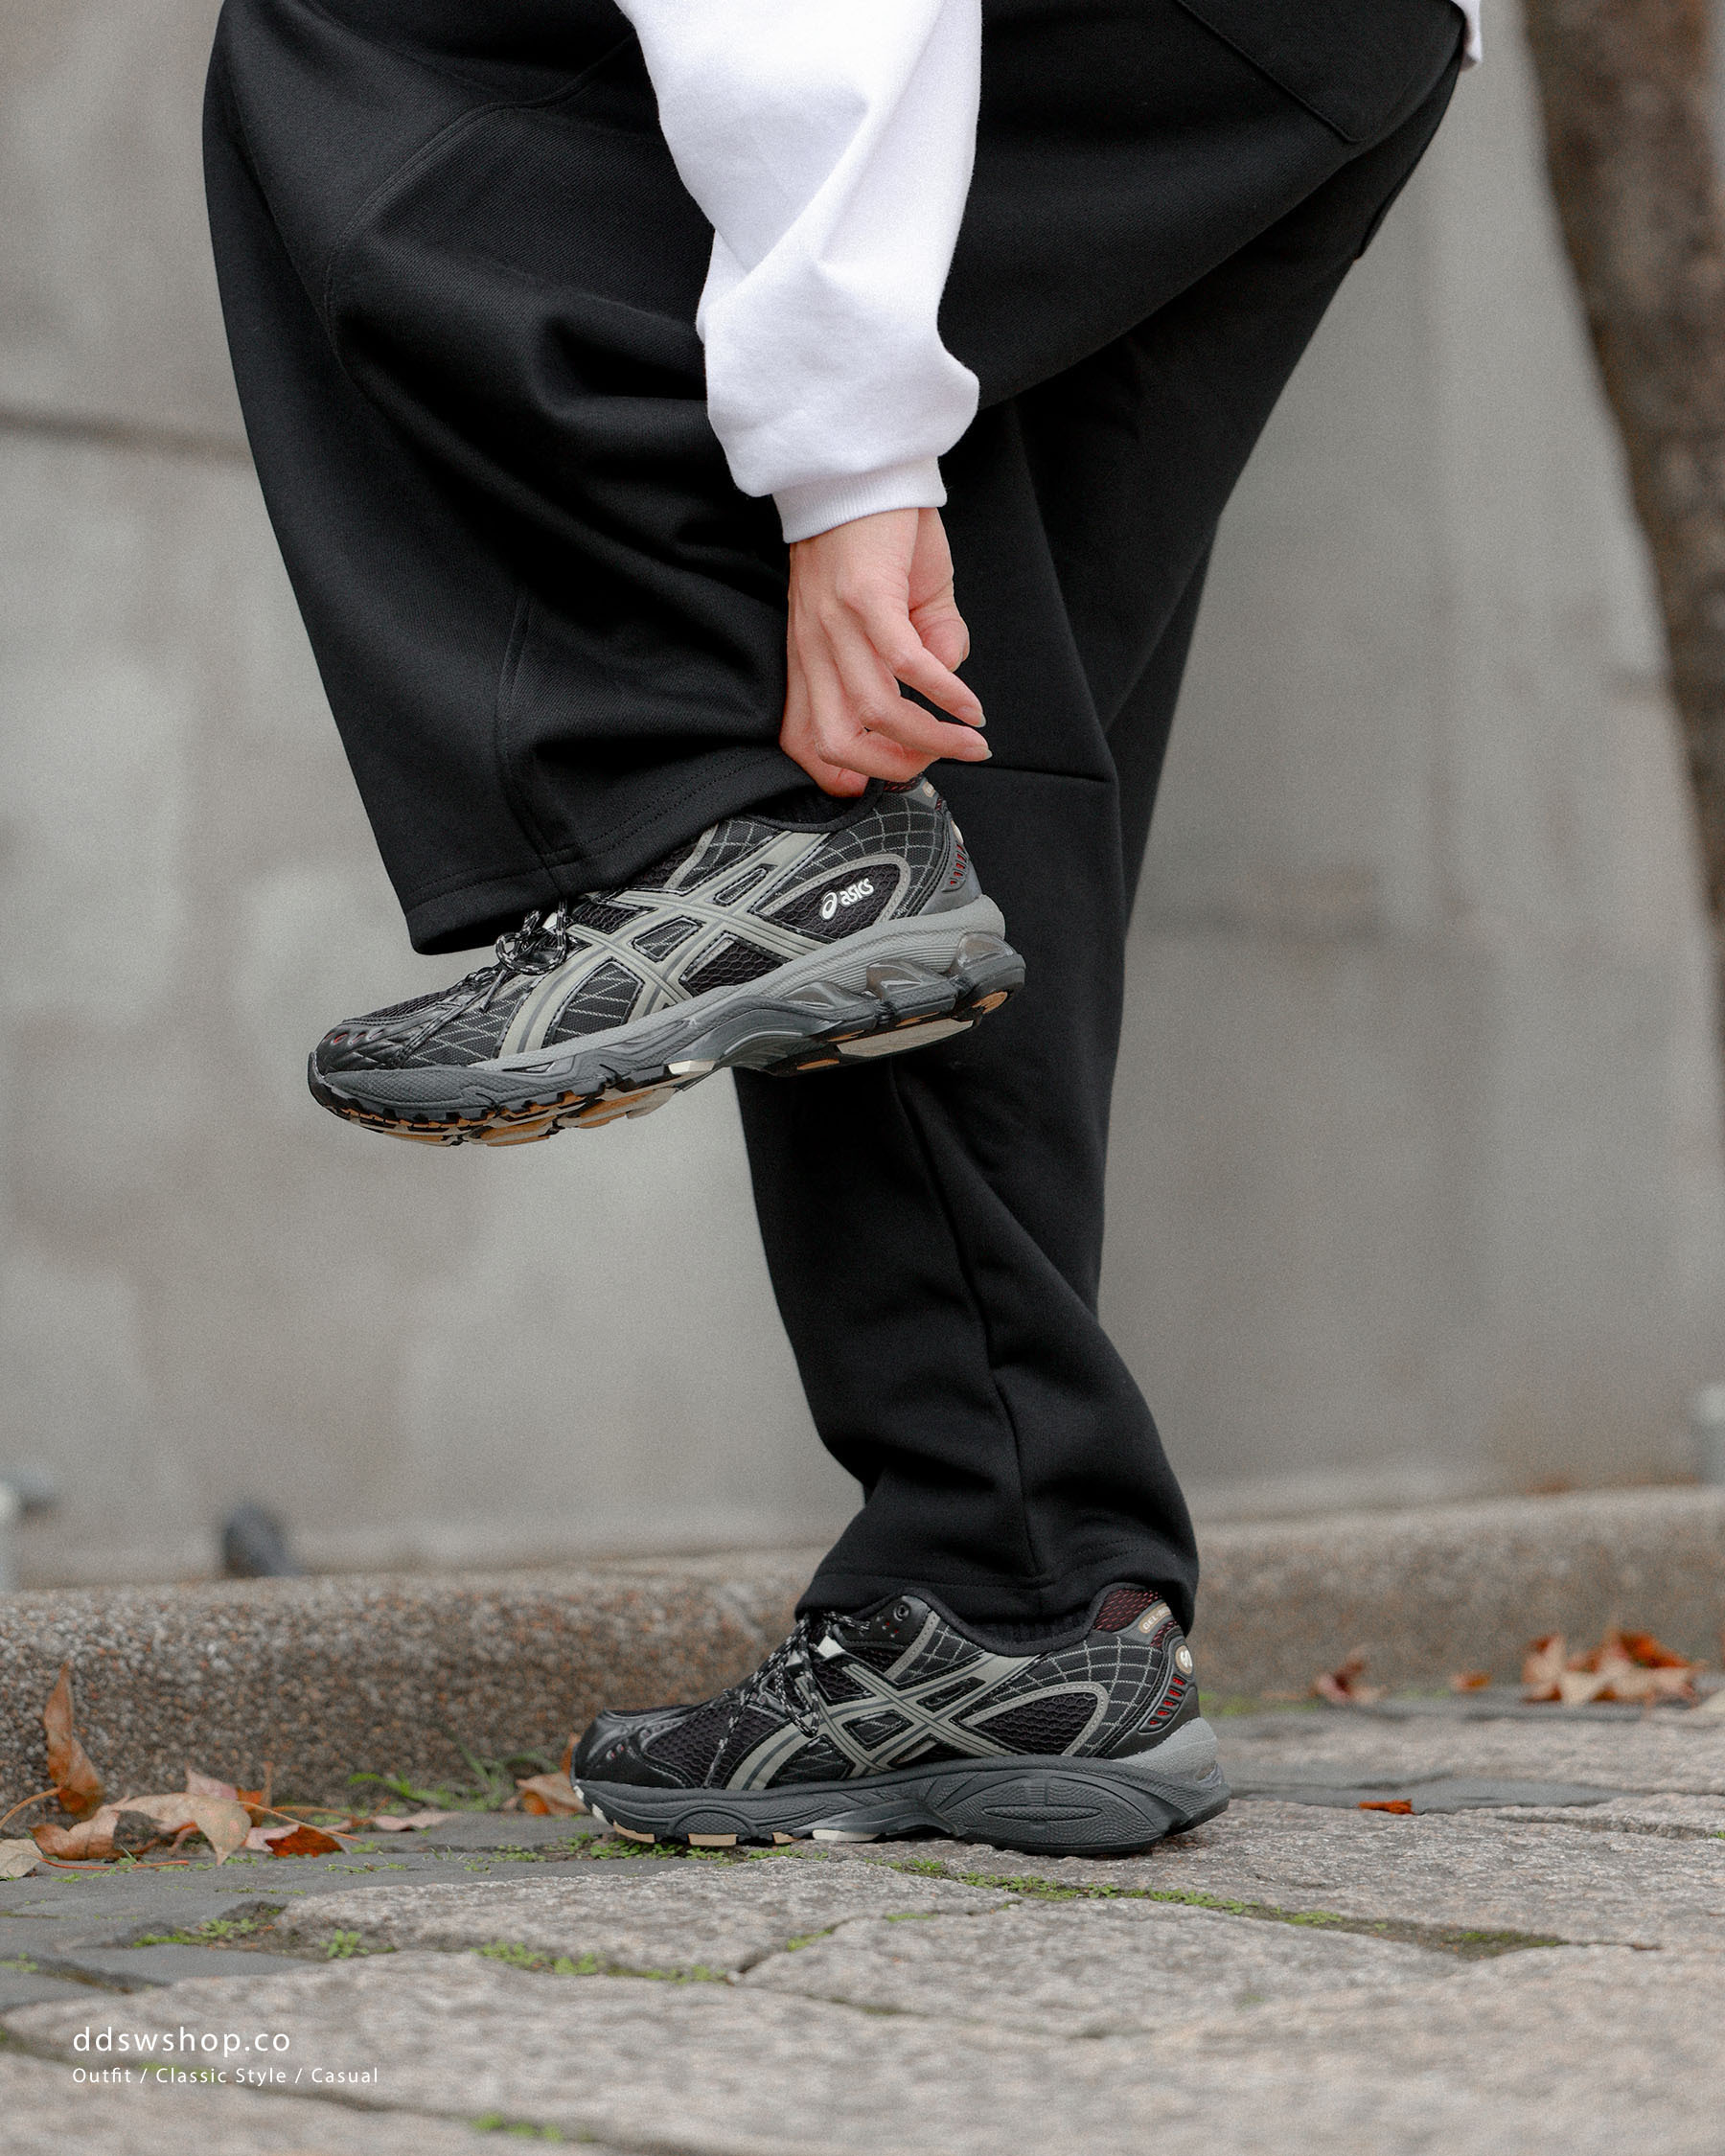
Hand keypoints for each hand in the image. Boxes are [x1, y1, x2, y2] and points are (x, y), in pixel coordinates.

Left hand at [781, 506, 988, 796]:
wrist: (863, 463)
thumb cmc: (875, 531)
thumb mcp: (893, 602)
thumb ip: (926, 649)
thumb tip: (949, 690)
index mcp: (810, 654)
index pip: (804, 738)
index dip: (838, 777)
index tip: (883, 784)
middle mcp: (815, 646)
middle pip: (839, 741)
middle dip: (895, 768)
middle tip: (939, 761)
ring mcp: (837, 623)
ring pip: (877, 712)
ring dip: (932, 739)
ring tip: (971, 742)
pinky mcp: (867, 596)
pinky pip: (906, 665)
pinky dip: (943, 695)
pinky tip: (970, 706)